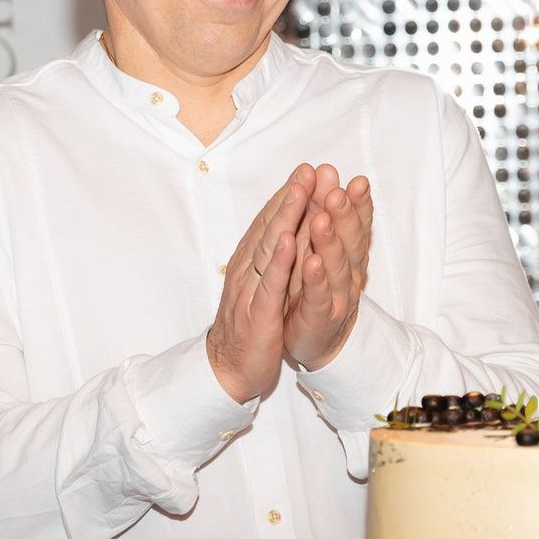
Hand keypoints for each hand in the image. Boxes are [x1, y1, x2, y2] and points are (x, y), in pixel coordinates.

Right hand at [206, 166, 314, 401]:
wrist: (230, 368)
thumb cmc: (250, 324)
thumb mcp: (264, 284)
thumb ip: (273, 256)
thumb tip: (286, 227)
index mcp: (251, 262)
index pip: (271, 222)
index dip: (289, 195)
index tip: (308, 170)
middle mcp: (247, 269)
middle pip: (271, 226)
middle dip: (291, 196)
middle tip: (308, 169)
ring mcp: (250, 290)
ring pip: (268, 248)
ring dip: (285, 219)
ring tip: (301, 192)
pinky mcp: (256, 314)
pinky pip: (268, 284)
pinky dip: (278, 262)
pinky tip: (288, 242)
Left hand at [285, 165, 371, 369]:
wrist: (316, 343)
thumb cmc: (317, 290)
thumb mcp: (324, 251)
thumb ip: (325, 217)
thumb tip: (327, 176)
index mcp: (349, 257)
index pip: (357, 226)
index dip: (359, 205)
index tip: (356, 182)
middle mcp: (348, 275)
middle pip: (351, 242)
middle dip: (345, 216)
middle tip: (337, 192)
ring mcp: (336, 297)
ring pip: (336, 268)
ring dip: (329, 243)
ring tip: (322, 220)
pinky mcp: (318, 318)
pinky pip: (318, 297)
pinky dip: (316, 280)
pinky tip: (312, 263)